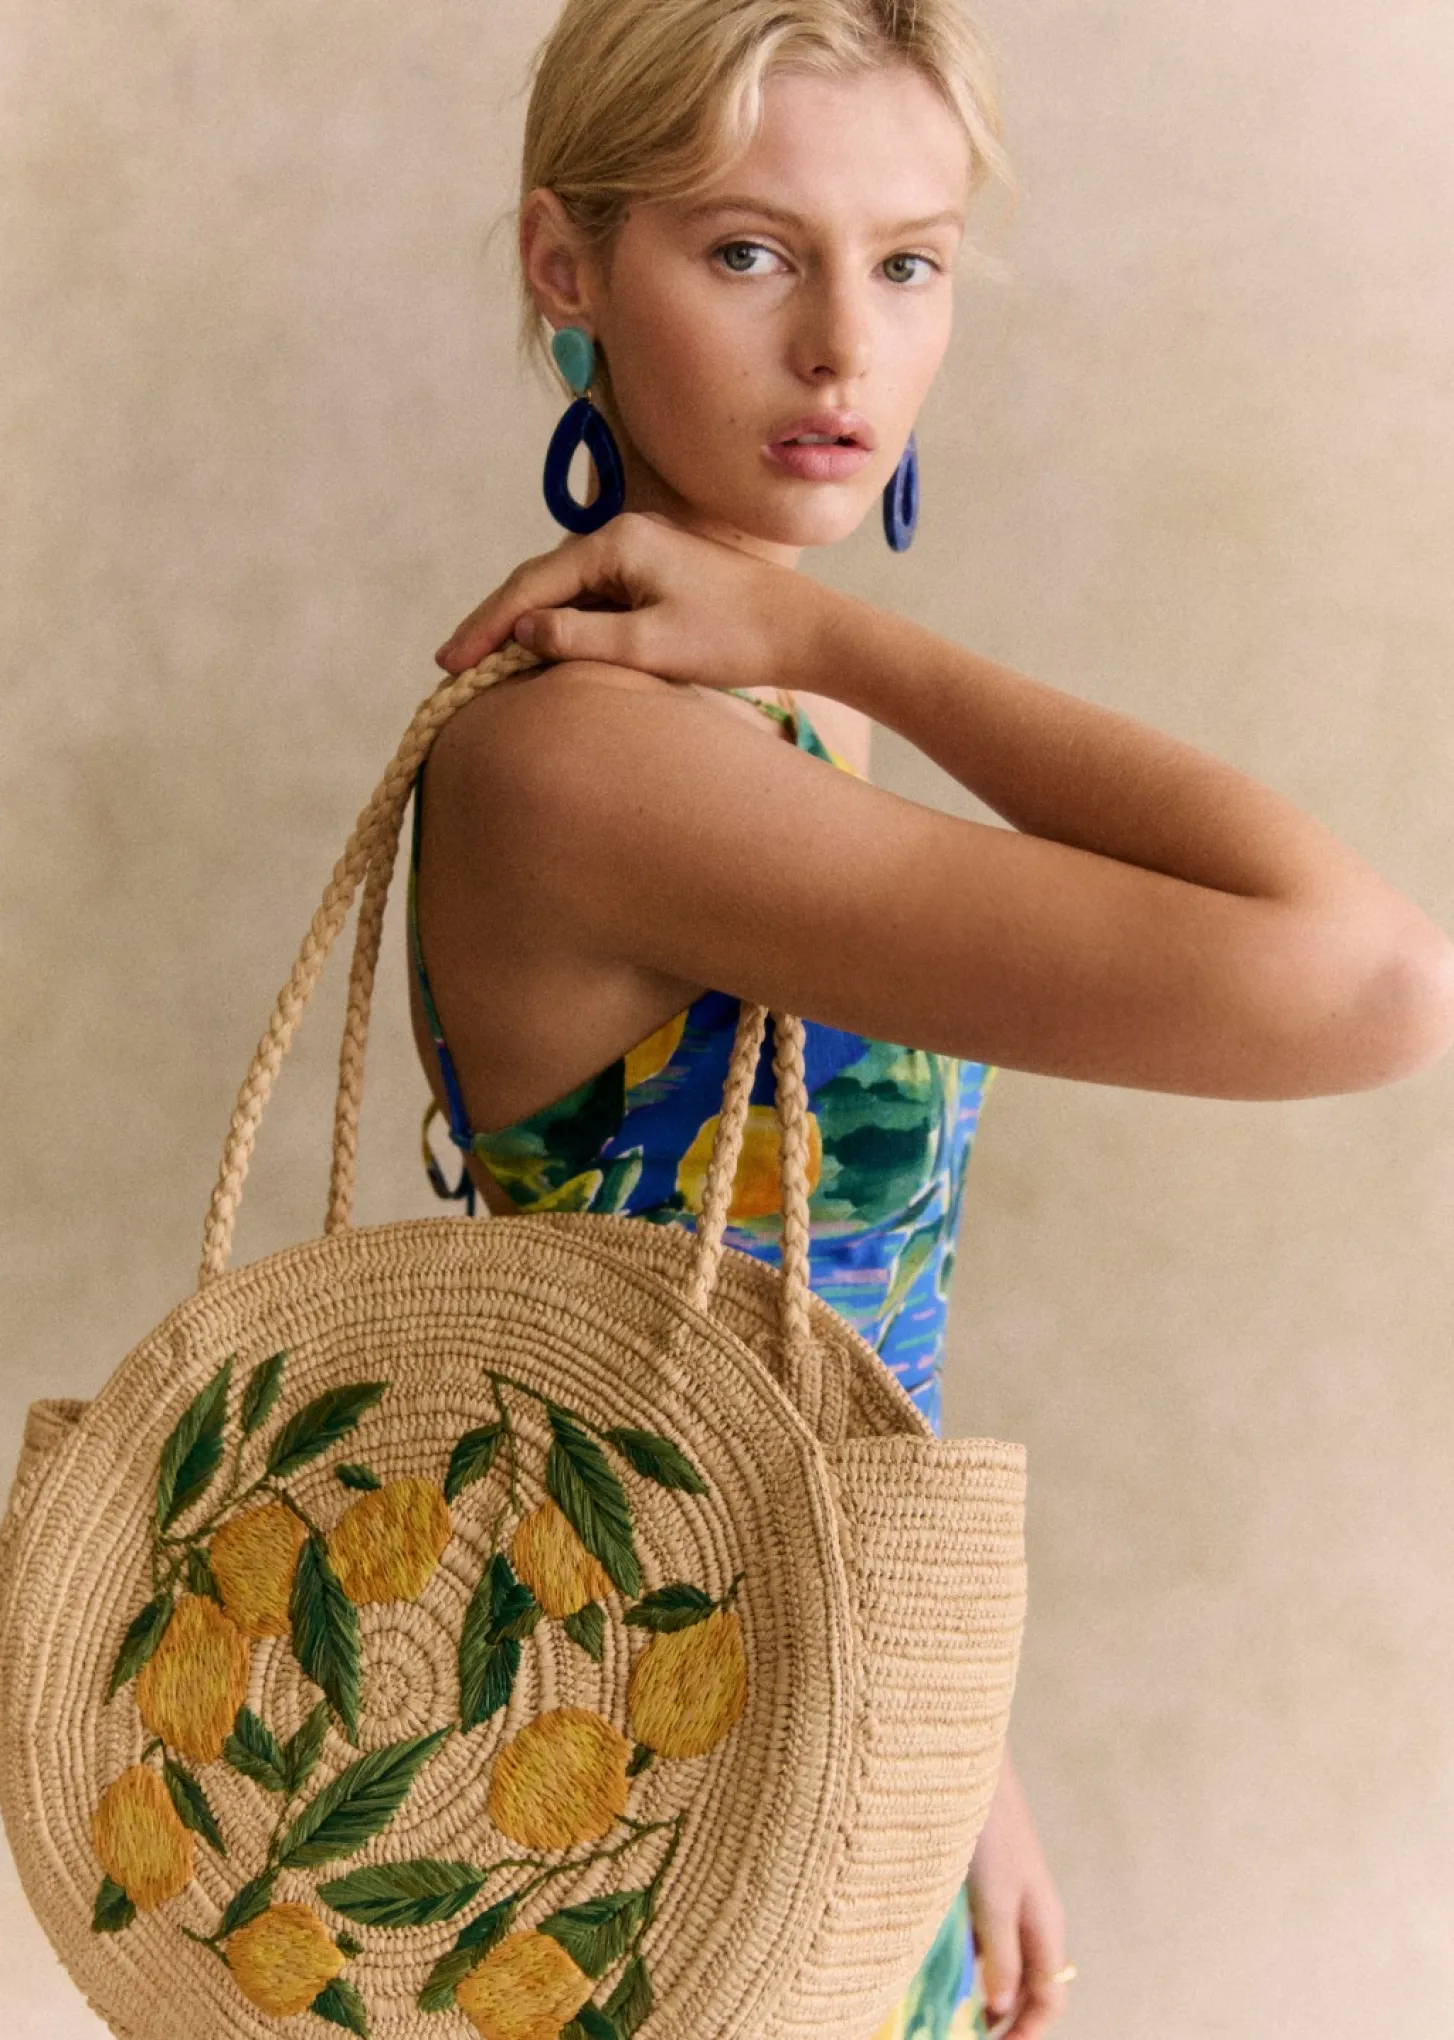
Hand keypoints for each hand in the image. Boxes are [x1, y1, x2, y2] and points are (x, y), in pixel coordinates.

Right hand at [433, 510, 823, 695]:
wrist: (804, 630)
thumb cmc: (734, 638)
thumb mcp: (650, 647)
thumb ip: (580, 638)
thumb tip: (522, 631)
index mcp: (616, 543)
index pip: (529, 586)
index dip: (484, 626)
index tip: (448, 663)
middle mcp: (622, 536)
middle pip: (538, 582)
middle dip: (494, 624)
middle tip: (452, 666)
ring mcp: (639, 553)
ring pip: (564, 590)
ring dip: (525, 624)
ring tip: (484, 663)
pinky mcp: (654, 574)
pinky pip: (592, 597)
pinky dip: (561, 623)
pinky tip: (540, 649)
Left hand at [967, 1744, 1070, 2038]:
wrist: (963, 1759)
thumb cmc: (987, 1826)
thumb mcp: (994, 1899)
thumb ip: (1001, 1955)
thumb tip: (1002, 2009)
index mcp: (1044, 1924)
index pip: (1049, 1998)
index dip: (1028, 2034)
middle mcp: (1030, 1916)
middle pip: (1028, 1986)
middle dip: (1005, 2020)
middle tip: (967, 2037)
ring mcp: (1005, 1899)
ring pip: (1001, 1962)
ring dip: (982, 1992)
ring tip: (948, 2014)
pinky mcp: (980, 1882)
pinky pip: (979, 1936)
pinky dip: (964, 1959)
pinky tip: (936, 1965)